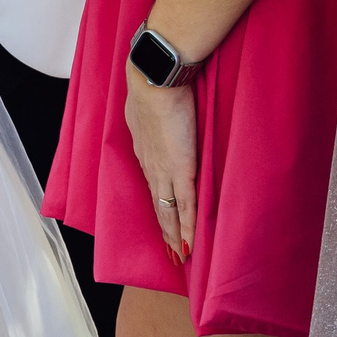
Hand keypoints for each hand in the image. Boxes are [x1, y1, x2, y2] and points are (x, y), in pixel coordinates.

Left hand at [122, 67, 197, 261]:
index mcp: (144, 151)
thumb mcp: (145, 108)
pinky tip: (192, 243)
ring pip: (170, 211)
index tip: (162, 221)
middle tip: (172, 252)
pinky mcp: (181, 170)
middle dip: (166, 231)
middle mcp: (151, 166)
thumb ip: (150, 119)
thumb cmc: (153, 87)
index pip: (152, 186)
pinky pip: (186, 205)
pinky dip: (189, 226)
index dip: (158, 205)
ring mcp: (165, 170)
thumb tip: (151, 118)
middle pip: (158, 206)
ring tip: (181, 255)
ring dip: (176, 235)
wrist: (155, 81)